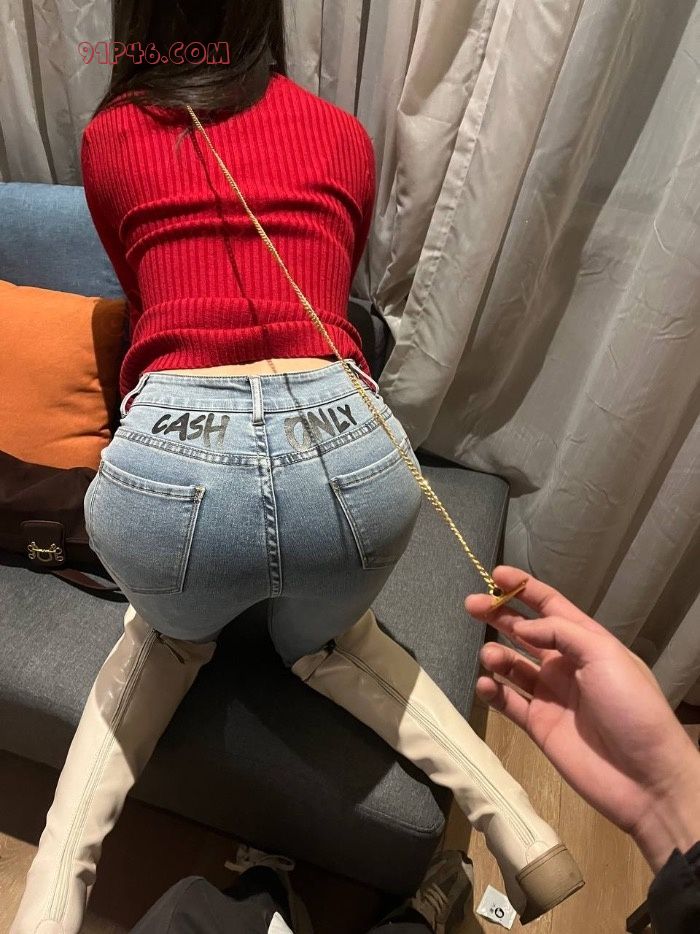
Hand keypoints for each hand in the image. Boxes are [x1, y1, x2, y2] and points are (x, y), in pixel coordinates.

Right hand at [465, 566, 699, 871]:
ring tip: (490, 658)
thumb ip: (560, 634)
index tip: (496, 574)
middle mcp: (566, 665)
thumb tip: (521, 626)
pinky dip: (493, 691)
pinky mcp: (538, 726)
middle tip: (471, 605)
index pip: (551, 607)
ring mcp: (551, 696)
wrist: (645, 778)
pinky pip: (508, 702)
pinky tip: (485, 684)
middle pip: (525, 633)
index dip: (524, 589)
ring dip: (497, 656)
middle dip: (499, 617)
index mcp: (587, 643)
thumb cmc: (632, 707)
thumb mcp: (605, 656)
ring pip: (513, 666)